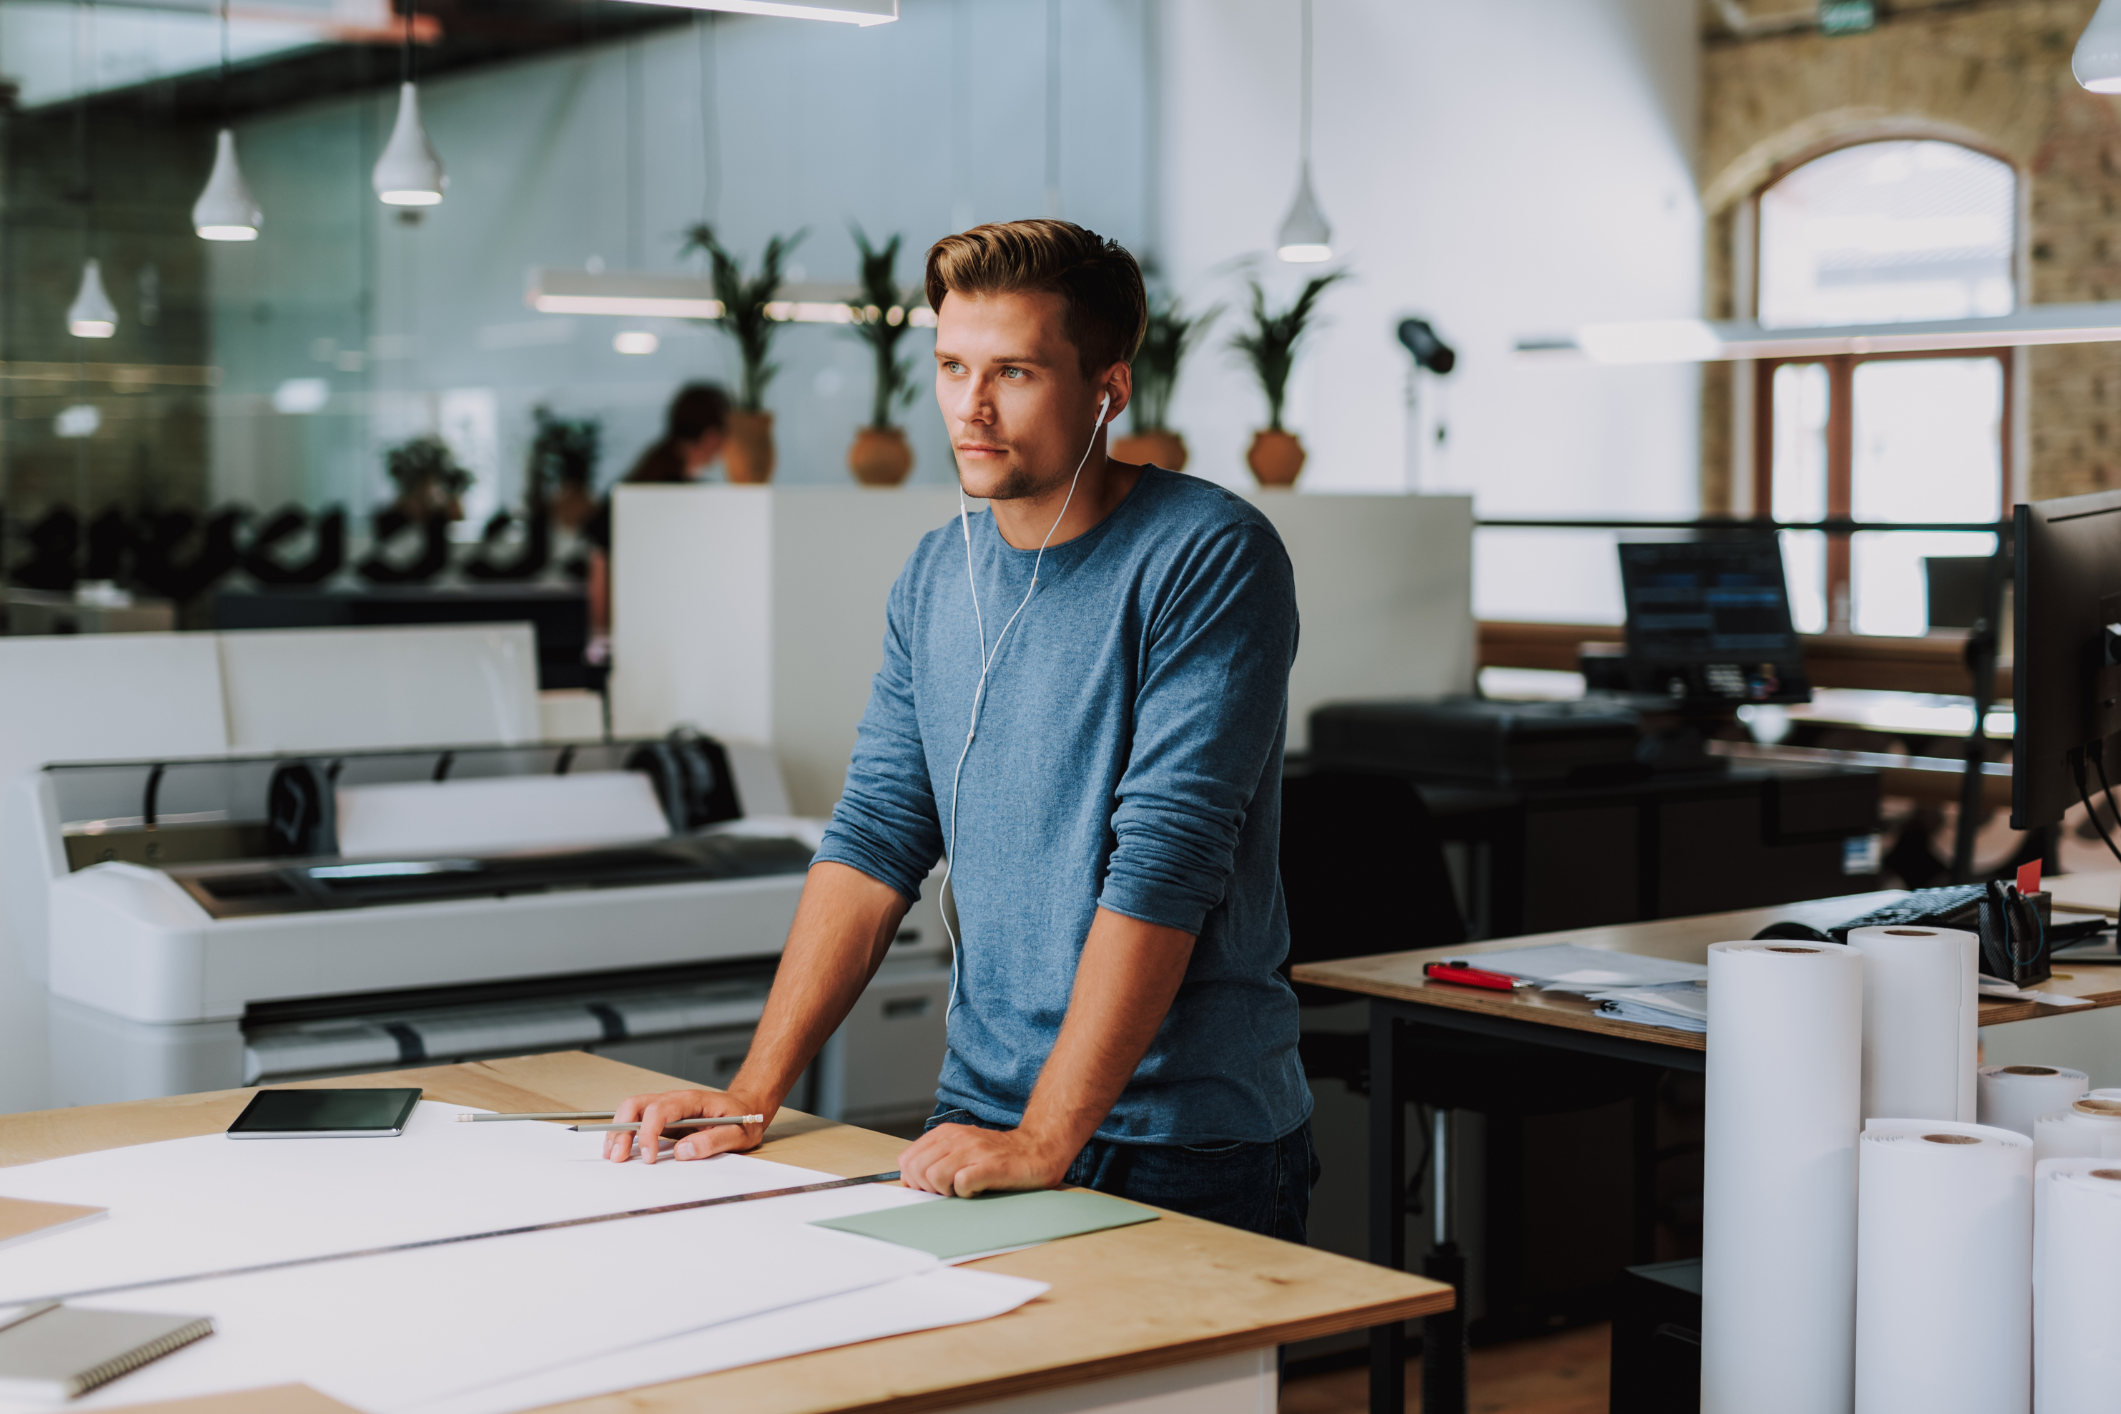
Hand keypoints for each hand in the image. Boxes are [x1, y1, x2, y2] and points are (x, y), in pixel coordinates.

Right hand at [600, 1088, 769, 1164]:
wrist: (747, 1108)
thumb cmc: (743, 1118)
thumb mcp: (738, 1133)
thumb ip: (713, 1142)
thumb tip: (683, 1151)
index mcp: (692, 1100)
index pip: (660, 1110)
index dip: (649, 1132)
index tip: (648, 1157)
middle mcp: (674, 1100)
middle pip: (637, 1104)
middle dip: (622, 1129)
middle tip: (617, 1156)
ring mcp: (667, 1107)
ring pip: (632, 1110)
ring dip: (618, 1130)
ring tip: (612, 1154)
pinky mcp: (664, 1118)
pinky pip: (638, 1120)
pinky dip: (624, 1133)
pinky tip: (620, 1148)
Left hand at [895, 1123, 1071, 1196]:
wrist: (1037, 1149)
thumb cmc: (997, 1155)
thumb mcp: (961, 1149)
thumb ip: (936, 1158)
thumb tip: (910, 1180)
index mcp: (946, 1133)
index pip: (907, 1159)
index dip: (913, 1179)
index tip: (929, 1187)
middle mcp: (957, 1138)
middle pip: (916, 1169)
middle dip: (926, 1187)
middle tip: (946, 1191)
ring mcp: (974, 1151)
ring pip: (934, 1176)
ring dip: (945, 1191)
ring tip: (962, 1190)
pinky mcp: (990, 1166)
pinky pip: (961, 1184)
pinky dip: (965, 1193)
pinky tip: (977, 1190)